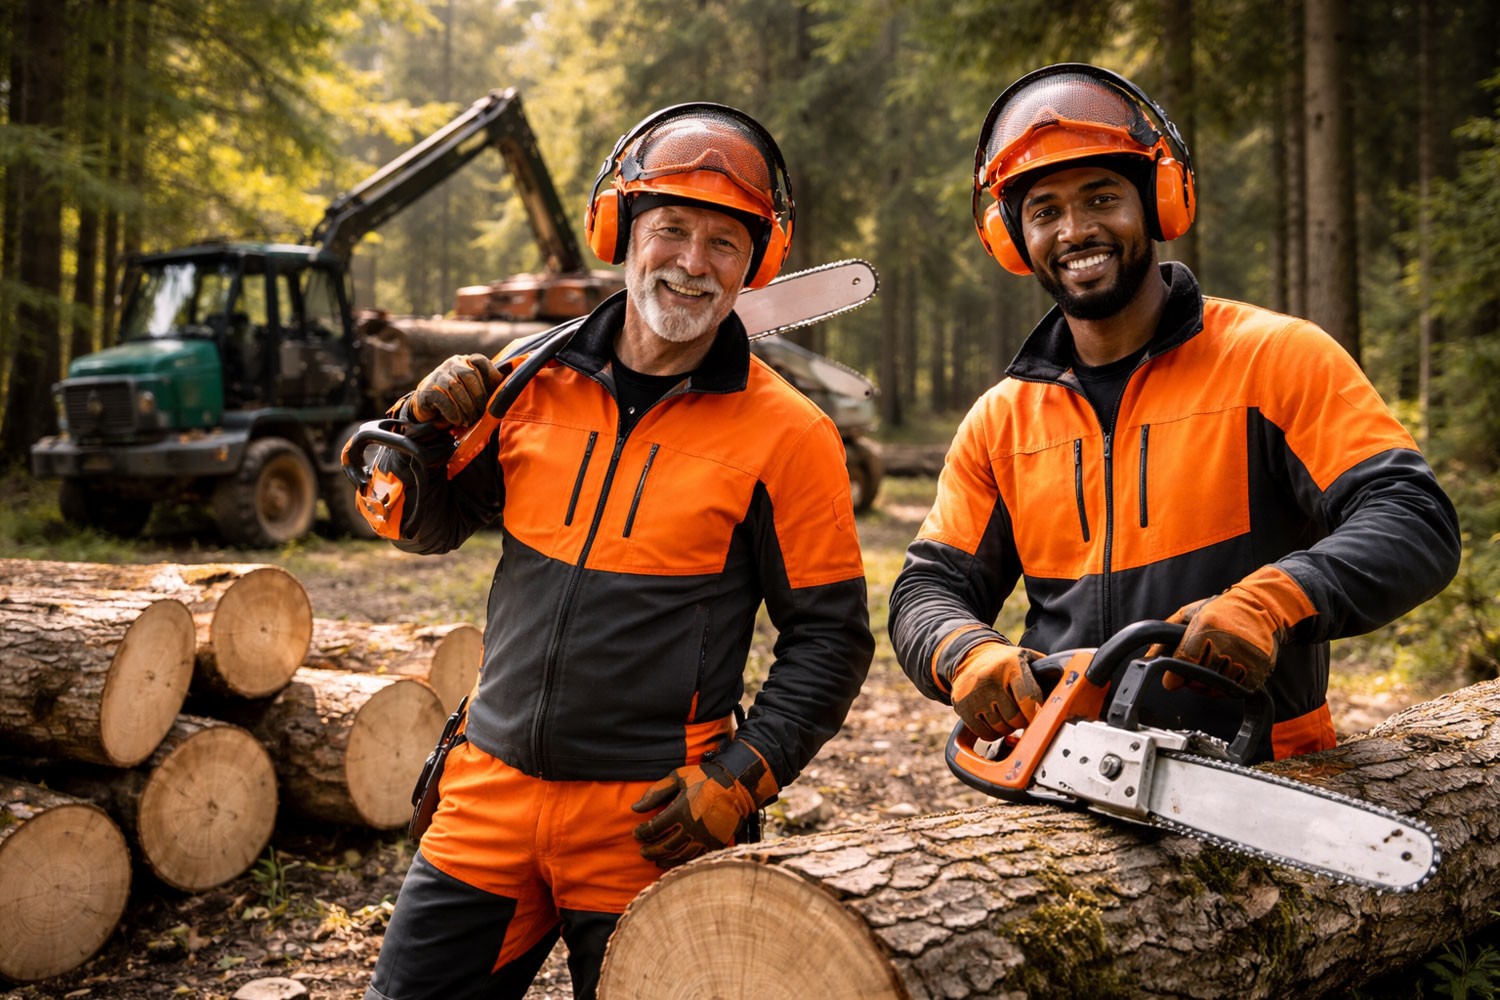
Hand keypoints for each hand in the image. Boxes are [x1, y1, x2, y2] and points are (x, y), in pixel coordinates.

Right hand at [410, 354, 503, 426]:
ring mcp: (438, 375)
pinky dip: (453, 413)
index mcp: (466, 361)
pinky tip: (457, 420)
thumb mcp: (474, 391)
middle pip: (469, 376)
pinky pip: (443, 400)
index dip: (490, 376)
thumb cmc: (458, 400)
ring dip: (466, 407)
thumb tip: (509, 386)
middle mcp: (452, 364)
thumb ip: (489, 387)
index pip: (480, 361)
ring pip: (456, 388)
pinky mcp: (427, 389)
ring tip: (469, 420)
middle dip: (478, 397)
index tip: (494, 394)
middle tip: (480, 413)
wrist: (428, 410)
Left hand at [631, 757, 766, 867]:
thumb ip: (655, 792)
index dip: (641, 833)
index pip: (653, 829)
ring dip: (662, 858)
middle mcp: (691, 828)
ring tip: (655, 858)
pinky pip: (693, 859)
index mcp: (680, 810)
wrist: (737, 785)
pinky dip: (680, 862)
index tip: (637, 833)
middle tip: (642, 850)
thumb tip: (635, 808)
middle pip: (663, 846)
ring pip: (677, 856)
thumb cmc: (705, 778)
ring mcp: (704, 838)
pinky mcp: (714, 844)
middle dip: (649, 850)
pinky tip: (672, 861)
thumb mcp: (678, 778)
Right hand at [950, 641, 1043, 740]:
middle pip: (1015, 718)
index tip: (1042, 722)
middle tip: (1022, 715)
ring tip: (1006, 714)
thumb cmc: (1006, 662)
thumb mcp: (1026, 658)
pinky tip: (994, 720)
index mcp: (1011, 665)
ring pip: (1001, 728)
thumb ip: (1047, 672)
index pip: (1028, 698)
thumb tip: (1070, 691)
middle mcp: (989, 679)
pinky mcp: (961, 706)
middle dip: (1023, 721)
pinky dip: (993, 733)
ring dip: (1008, 727)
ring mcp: (973, 694)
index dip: (1037, 715)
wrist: (969, 656)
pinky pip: (985, 733)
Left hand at [1147, 566, 1315, 691]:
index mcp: (1206, 628)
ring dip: (1208, 685)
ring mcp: (1245, 659)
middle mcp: (1227, 644)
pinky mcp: (1258, 671)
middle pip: (1198, 681)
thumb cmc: (1220, 610)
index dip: (1174, 677)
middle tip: (1196, 667)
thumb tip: (1147, 658)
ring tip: (1213, 667)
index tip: (1172, 679)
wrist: (1262, 607)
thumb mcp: (1188, 615)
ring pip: (1216, 689)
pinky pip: (1234, 692)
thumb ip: (1165, 635)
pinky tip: (1226, 673)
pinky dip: (1226, 688)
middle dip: (1190, 680)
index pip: (1184, 662)